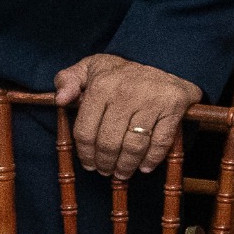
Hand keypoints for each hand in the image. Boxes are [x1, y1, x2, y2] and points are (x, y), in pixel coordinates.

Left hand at [53, 53, 200, 179]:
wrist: (166, 60)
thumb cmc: (121, 71)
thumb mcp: (90, 67)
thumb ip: (68, 80)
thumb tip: (60, 100)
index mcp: (102, 85)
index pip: (86, 131)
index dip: (85, 153)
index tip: (88, 164)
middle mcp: (126, 93)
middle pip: (109, 143)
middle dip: (105, 163)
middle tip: (105, 171)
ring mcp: (151, 101)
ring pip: (133, 147)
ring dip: (126, 166)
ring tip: (121, 173)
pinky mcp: (173, 108)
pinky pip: (160, 143)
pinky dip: (151, 160)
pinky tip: (143, 167)